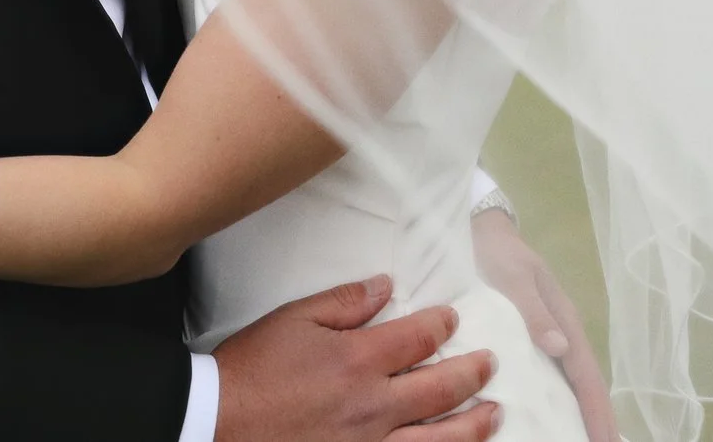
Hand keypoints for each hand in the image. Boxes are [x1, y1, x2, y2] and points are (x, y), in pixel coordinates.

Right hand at [214, 275, 500, 441]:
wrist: (218, 423)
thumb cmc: (253, 369)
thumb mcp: (292, 320)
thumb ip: (343, 303)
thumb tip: (384, 285)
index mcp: (358, 360)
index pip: (419, 337)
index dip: (442, 326)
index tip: (453, 320)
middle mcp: (375, 405)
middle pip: (442, 389)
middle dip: (473, 374)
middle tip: (490, 364)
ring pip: (440, 438)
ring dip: (474, 425)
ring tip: (494, 414)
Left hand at [472, 209, 618, 440]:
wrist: (477, 229)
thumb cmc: (497, 252)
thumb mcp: (514, 277)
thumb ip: (534, 311)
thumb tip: (562, 349)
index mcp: (564, 322)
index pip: (587, 376)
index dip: (598, 411)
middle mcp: (559, 335)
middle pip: (584, 387)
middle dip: (594, 420)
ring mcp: (544, 338)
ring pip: (567, 385)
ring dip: (575, 414)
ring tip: (579, 440)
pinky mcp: (524, 339)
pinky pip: (544, 377)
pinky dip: (552, 401)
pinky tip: (543, 419)